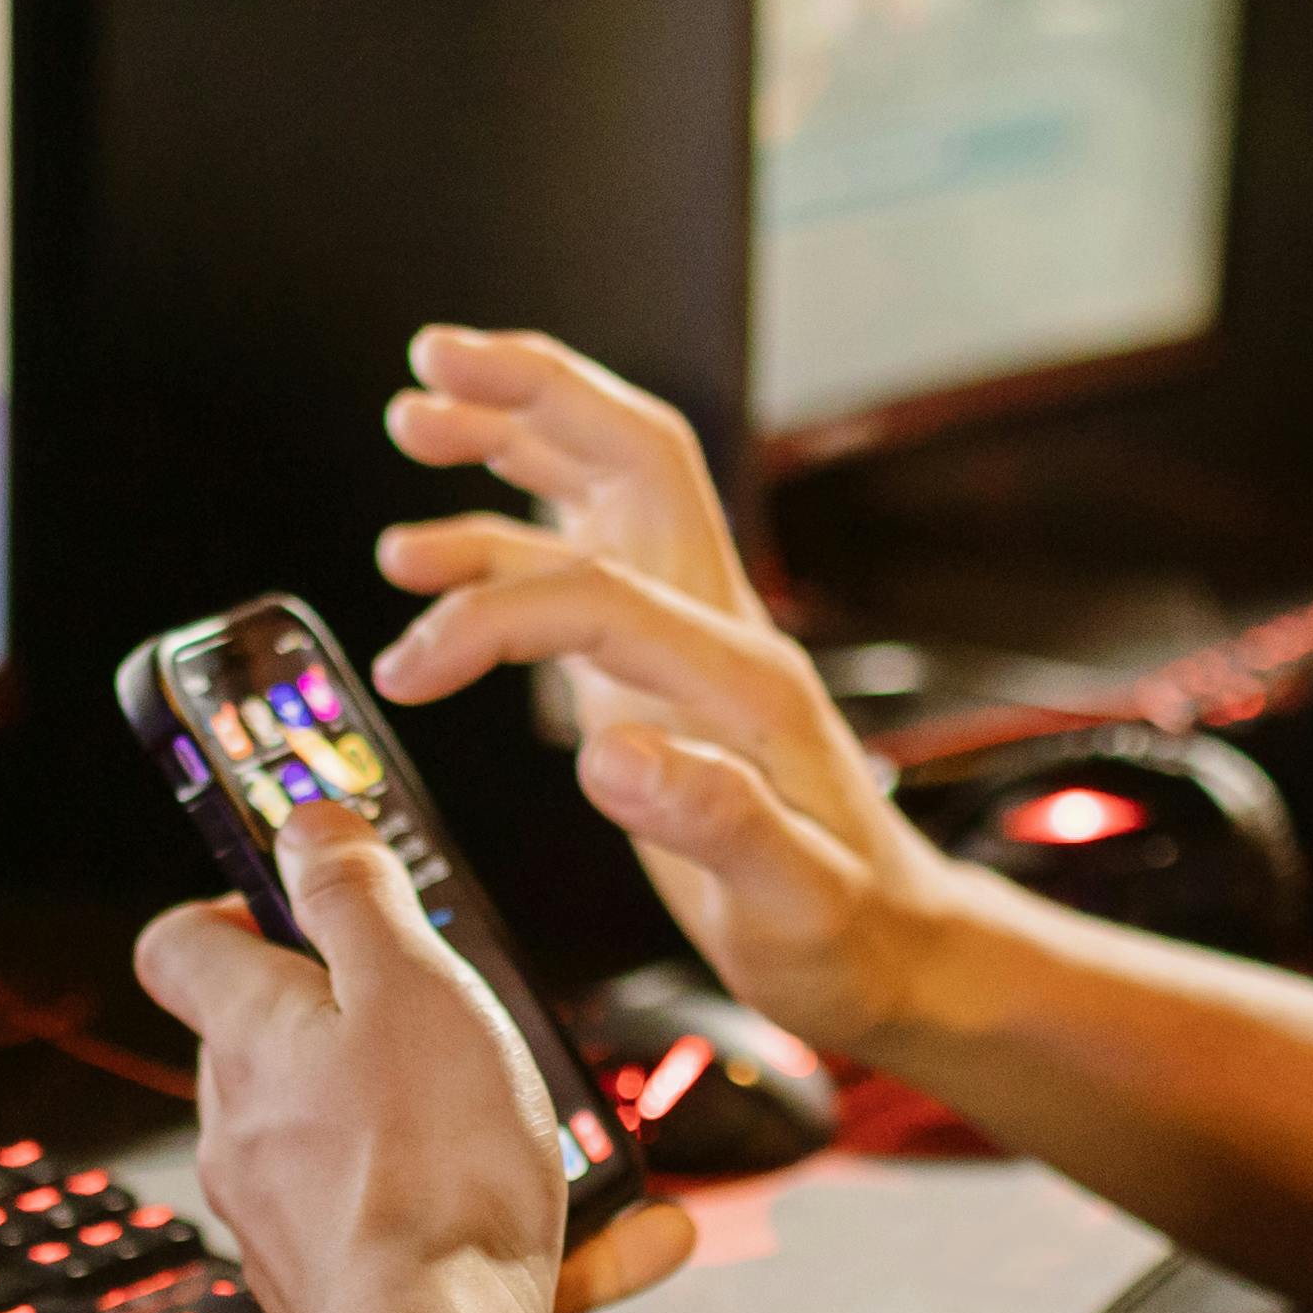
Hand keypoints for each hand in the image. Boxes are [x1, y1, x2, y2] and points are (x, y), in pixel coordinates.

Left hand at [134, 802, 697, 1312]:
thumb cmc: (427, 1169)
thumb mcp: (410, 982)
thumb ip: (356, 894)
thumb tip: (305, 822)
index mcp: (250, 1038)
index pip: (183, 946)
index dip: (235, 905)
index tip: (305, 891)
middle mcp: (247, 1131)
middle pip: (277, 1045)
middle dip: (365, 1019)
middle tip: (454, 1005)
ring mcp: (289, 1222)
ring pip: (364, 1144)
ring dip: (457, 1124)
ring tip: (553, 1125)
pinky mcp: (347, 1295)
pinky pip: (430, 1237)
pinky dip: (519, 1226)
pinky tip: (635, 1230)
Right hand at [366, 327, 976, 1061]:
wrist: (898, 951)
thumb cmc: (845, 935)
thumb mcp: (790, 903)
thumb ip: (711, 821)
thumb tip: (609, 755)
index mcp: (744, 678)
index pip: (601, 589)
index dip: (494, 609)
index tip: (414, 664)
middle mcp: (721, 629)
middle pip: (631, 456)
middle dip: (532, 393)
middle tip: (431, 361)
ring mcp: (692, 640)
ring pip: (603, 488)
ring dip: (511, 438)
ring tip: (415, 418)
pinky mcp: (664, 670)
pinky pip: (582, 562)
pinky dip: (504, 535)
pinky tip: (437, 548)